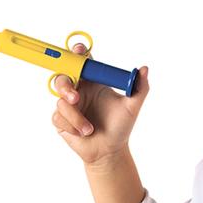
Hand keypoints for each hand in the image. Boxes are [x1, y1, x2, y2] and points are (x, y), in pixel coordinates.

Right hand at [51, 43, 148, 165]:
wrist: (109, 151)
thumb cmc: (121, 127)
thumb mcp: (132, 107)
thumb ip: (139, 88)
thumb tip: (144, 69)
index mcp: (94, 82)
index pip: (83, 62)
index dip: (78, 53)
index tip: (79, 51)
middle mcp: (79, 90)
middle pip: (63, 76)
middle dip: (65, 85)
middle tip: (75, 97)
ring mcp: (68, 105)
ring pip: (60, 101)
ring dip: (75, 117)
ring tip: (89, 129)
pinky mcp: (61, 120)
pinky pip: (58, 117)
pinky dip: (72, 126)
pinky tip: (83, 133)